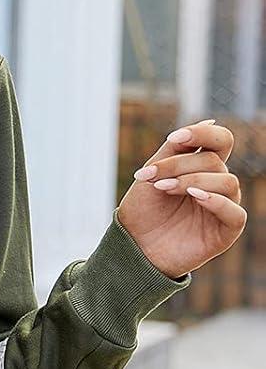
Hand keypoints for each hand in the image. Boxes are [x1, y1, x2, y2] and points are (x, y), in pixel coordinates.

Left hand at [118, 119, 246, 277]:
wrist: (132, 247)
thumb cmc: (143, 211)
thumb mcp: (154, 173)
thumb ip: (176, 148)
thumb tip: (210, 121)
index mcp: (202, 168)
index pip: (220, 141)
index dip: (203, 133)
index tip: (175, 136)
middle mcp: (216, 185)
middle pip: (214, 161)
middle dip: (180, 165)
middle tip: (151, 177)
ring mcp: (223, 208)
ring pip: (227, 182)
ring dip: (193, 181)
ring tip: (164, 189)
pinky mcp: (225, 232)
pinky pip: (235, 213)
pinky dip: (216, 201)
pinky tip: (195, 197)